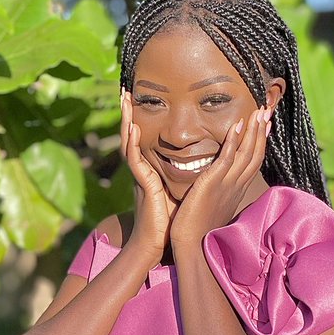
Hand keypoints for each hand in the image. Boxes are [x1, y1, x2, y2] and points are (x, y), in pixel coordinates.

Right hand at [119, 88, 176, 266]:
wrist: (156, 243)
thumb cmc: (170, 221)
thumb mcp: (181, 191)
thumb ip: (188, 176)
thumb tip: (208, 163)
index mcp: (150, 170)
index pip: (143, 139)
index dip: (140, 120)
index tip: (139, 101)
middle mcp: (142, 169)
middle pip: (132, 135)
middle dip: (128, 113)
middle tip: (126, 92)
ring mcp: (139, 175)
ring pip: (129, 141)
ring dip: (126, 119)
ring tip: (125, 100)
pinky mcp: (141, 184)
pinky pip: (134, 159)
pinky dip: (132, 142)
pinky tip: (134, 128)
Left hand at [169, 104, 271, 251]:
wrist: (192, 245)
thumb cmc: (198, 229)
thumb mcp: (213, 205)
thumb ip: (218, 192)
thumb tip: (217, 186)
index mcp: (237, 190)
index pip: (253, 162)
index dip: (260, 143)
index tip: (265, 126)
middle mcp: (237, 185)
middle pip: (256, 154)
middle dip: (262, 131)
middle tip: (267, 111)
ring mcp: (227, 184)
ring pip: (247, 153)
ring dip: (254, 130)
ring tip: (259, 111)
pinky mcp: (213, 183)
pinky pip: (227, 157)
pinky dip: (234, 140)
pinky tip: (238, 124)